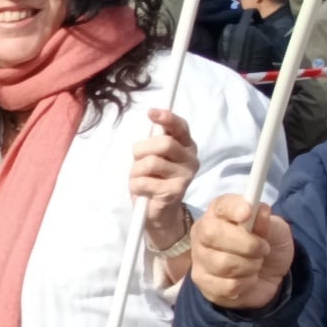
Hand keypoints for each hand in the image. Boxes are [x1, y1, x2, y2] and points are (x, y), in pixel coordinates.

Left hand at [126, 109, 200, 255]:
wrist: (159, 213)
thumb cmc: (154, 179)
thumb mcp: (154, 156)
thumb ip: (155, 139)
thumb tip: (153, 116)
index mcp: (187, 146)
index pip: (180, 127)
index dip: (166, 118)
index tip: (151, 113)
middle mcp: (191, 160)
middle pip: (164, 143)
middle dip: (142, 150)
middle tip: (137, 160)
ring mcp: (185, 177)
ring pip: (150, 163)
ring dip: (136, 170)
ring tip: (140, 178)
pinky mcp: (174, 192)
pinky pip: (144, 181)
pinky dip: (135, 185)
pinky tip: (142, 191)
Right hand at [184, 191, 294, 311]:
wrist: (269, 275)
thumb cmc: (268, 245)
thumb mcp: (277, 230)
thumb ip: (268, 222)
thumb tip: (261, 211)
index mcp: (220, 212)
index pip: (221, 205)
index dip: (234, 208)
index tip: (248, 213)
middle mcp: (203, 232)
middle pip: (212, 234)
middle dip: (246, 244)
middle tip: (263, 249)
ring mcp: (200, 258)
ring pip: (222, 264)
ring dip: (250, 266)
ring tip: (256, 265)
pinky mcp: (203, 282)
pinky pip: (226, 286)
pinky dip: (245, 284)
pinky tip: (247, 279)